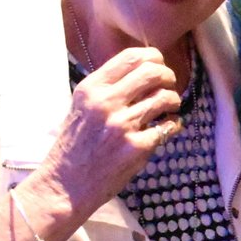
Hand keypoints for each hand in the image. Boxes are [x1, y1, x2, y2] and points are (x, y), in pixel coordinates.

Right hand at [35, 46, 183, 220]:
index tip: (160, 66)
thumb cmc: (75, 145)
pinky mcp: (137, 147)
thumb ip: (107, 88)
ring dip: (173, 100)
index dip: (154, 58)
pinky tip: (167, 127)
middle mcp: (106, 102)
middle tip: (169, 85)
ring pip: (165, 98)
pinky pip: (169, 126)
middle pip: (153, 72)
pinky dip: (173, 124)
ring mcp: (122, 125)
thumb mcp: (82, 106)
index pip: (131, 57)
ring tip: (169, 107)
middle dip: (168, 77)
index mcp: (91, 88)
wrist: (66, 183)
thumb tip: (142, 70)